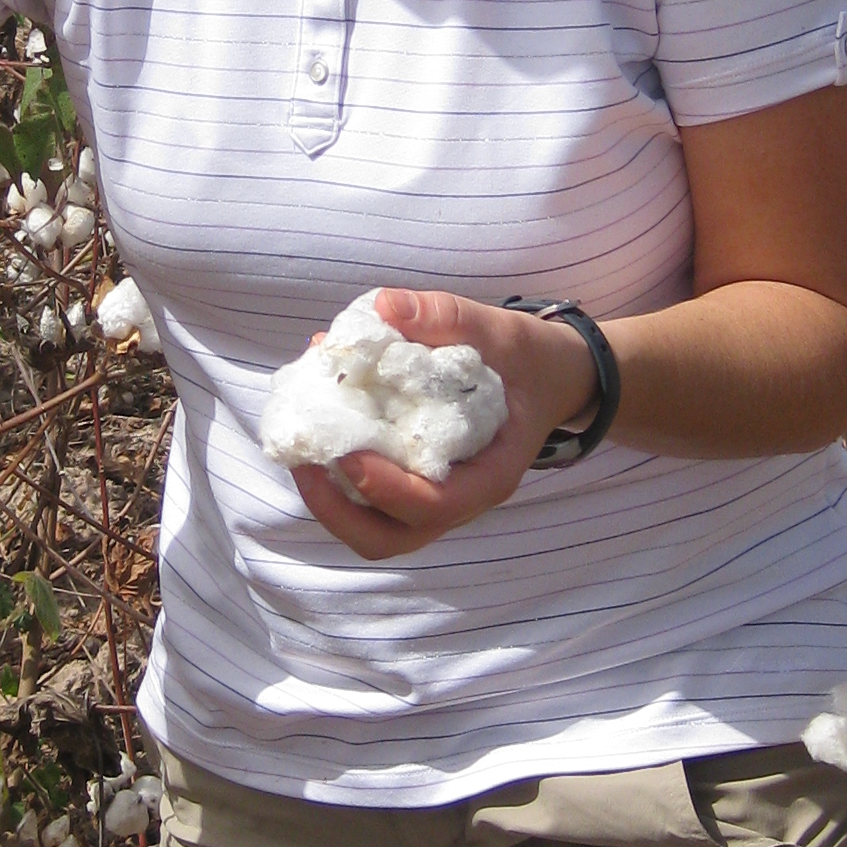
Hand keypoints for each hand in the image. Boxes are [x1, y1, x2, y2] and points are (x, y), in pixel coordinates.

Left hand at [289, 289, 600, 563]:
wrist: (546, 377)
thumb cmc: (524, 358)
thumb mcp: (498, 328)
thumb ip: (445, 316)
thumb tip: (384, 307)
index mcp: (491, 473)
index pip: (436, 506)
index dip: (387, 488)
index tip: (349, 453)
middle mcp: (461, 499)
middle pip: (390, 538)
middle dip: (338, 510)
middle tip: (306, 460)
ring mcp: (435, 499)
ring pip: (374, 530)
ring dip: (329, 502)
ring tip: (300, 453)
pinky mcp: (413, 484)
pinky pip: (370, 505)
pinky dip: (336, 483)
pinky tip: (318, 435)